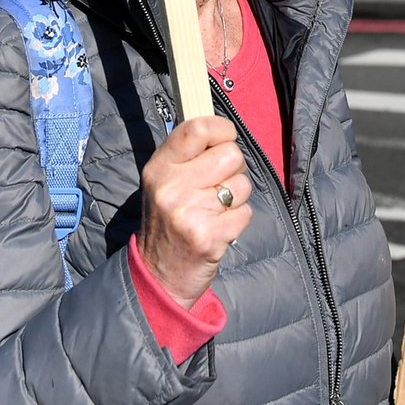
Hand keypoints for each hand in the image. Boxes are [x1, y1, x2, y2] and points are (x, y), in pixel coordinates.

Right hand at [137, 116, 251, 309]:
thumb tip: (223, 130)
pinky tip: (219, 228)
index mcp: (160, 167)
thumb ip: (188, 155)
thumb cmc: (168, 222)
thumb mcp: (164, 182)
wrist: (159, 276)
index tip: (225, 138)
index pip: (198, 128)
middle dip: (234, 169)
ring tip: (216, 210)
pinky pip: (245, 213)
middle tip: (218, 185)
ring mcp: (189, 212)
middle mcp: (171, 186)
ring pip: (242, 184)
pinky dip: (238, 221)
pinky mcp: (208, 236)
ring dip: (237, 197)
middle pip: (231, 154)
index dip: (222, 128)